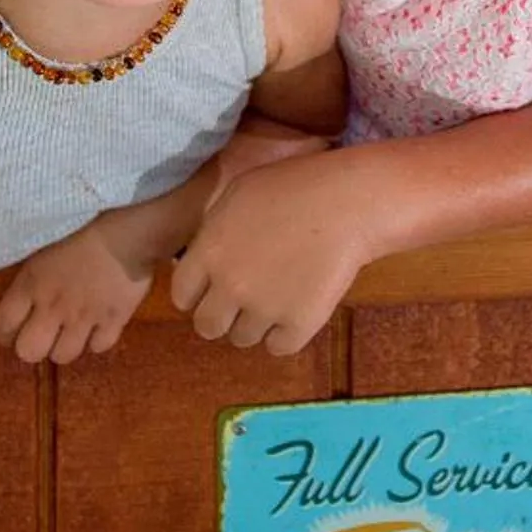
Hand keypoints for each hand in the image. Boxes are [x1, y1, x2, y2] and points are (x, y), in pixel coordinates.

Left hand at [0, 224, 154, 364]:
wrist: (128, 232)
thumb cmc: (83, 226)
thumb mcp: (45, 245)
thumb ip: (32, 275)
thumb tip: (26, 293)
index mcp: (32, 284)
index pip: (4, 326)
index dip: (5, 334)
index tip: (11, 333)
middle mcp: (52, 308)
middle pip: (28, 352)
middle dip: (32, 347)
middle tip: (41, 335)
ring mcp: (83, 318)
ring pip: (63, 356)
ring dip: (65, 346)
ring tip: (70, 332)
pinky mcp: (113, 322)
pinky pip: (98, 347)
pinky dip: (97, 340)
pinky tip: (98, 326)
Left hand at [170, 153, 374, 355]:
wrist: (348, 203)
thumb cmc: (295, 185)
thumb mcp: (239, 193)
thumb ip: (214, 230)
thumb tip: (207, 253)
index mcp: (210, 253)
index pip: (183, 296)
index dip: (197, 293)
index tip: (213, 288)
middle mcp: (230, 287)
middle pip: (207, 327)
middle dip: (221, 316)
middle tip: (242, 301)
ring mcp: (264, 310)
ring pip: (243, 339)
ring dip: (255, 323)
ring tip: (277, 297)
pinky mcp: (298, 325)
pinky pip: (279, 347)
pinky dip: (285, 334)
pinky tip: (297, 309)